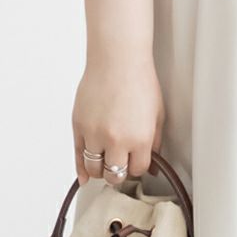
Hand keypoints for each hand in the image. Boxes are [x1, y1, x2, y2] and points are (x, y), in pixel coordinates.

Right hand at [72, 53, 164, 187]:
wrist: (117, 61)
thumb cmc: (139, 82)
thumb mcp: (158, 115)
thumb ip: (155, 143)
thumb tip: (154, 167)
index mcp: (140, 138)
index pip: (138, 170)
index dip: (138, 167)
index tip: (136, 161)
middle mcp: (116, 140)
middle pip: (115, 175)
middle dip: (119, 173)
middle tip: (120, 166)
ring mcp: (95, 134)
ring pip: (95, 169)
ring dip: (101, 171)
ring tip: (105, 164)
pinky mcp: (78, 126)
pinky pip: (78, 156)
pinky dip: (81, 169)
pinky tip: (85, 176)